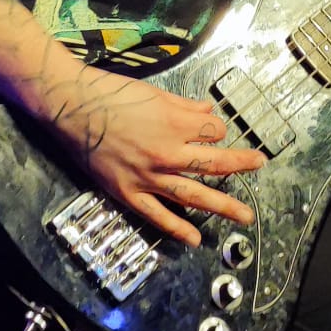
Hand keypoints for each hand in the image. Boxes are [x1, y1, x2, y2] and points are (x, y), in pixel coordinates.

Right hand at [52, 69, 263, 245]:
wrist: (70, 105)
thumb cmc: (110, 92)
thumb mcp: (153, 92)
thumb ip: (184, 106)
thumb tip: (207, 112)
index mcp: (175, 123)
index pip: (213, 131)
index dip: (215, 129)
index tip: (210, 129)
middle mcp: (167, 152)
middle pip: (215, 163)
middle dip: (240, 165)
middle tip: (259, 166)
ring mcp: (148, 176)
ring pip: (193, 194)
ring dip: (222, 206)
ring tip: (244, 217)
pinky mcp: (128, 191)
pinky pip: (156, 214)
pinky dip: (177, 227)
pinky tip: (194, 238)